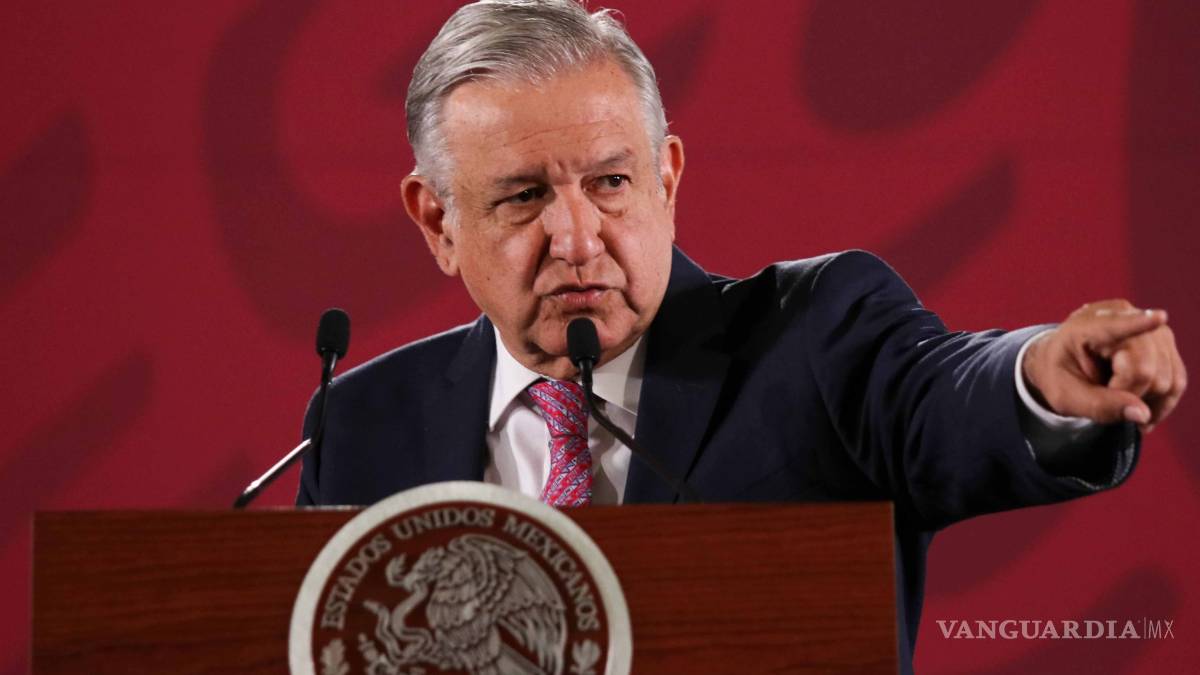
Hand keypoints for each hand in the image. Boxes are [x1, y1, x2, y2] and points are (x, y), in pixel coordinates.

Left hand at [1022, 299, 1186, 431]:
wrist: (1063, 361)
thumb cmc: (1060, 376)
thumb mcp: (1065, 396)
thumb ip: (1099, 406)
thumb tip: (1143, 414)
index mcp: (1085, 327)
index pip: (1114, 326)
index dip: (1138, 323)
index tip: (1159, 318)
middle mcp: (1123, 318)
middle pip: (1146, 369)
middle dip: (1128, 395)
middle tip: (1102, 398)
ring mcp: (1148, 328)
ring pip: (1167, 378)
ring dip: (1146, 401)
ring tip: (1118, 401)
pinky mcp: (1164, 342)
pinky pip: (1177, 380)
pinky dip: (1162, 400)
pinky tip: (1143, 409)